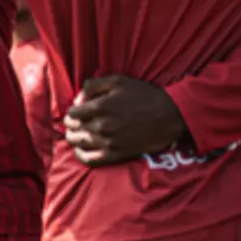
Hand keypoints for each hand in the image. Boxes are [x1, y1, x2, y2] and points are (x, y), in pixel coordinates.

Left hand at [64, 75, 189, 166]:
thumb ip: (93, 85)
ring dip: (74, 138)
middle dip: (71, 125)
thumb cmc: (144, 95)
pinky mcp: (118, 154)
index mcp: (100, 107)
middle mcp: (102, 126)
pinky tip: (80, 150)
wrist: (170, 115)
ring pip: (79, 143)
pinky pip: (91, 160)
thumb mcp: (118, 81)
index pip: (72, 113)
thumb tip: (78, 98)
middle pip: (73, 129)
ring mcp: (109, 142)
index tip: (77, 110)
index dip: (72, 111)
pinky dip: (82, 155)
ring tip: (76, 134)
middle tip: (74, 123)